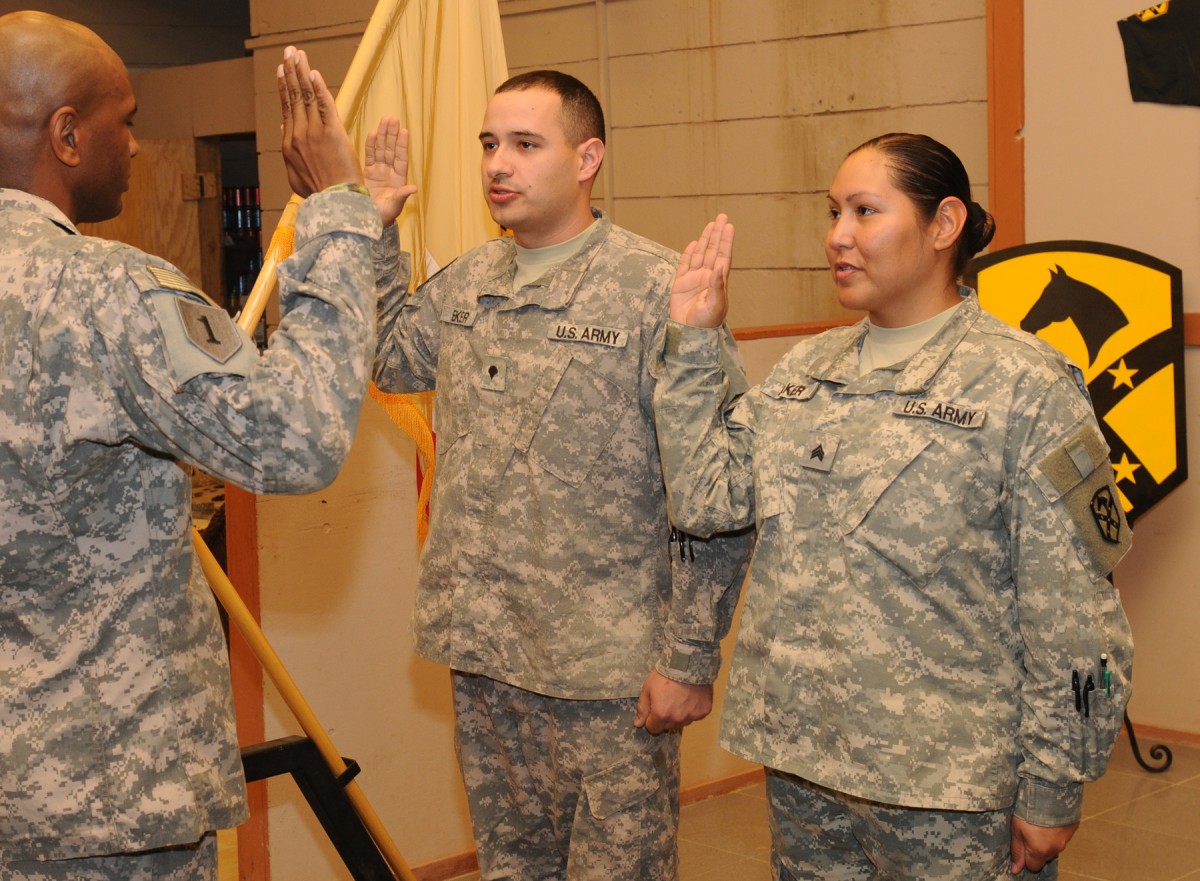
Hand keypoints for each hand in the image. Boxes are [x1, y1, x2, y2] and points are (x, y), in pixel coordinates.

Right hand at [277, 46, 362, 197]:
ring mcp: (314, 133)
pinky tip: (313, 72)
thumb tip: (284, 127)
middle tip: (289, 51)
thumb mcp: (297, 173)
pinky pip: (325, 105)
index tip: (282, 70)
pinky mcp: (332, 134)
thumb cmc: (320, 194)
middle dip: (291, 72)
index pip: (287, 109)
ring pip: (307, 97)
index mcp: (290, 145)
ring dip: (302, 72)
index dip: (285, 88)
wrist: (334, 204)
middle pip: (294, 97)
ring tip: (298, 54)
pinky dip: (319, 88)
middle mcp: (298, 135)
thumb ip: (291, 150)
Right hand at [365, 116, 417, 226]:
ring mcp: (378, 172)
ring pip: (381, 150)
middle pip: (391, 150)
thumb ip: (401, 196)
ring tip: (385, 120)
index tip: (404, 131)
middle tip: (393, 118)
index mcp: (398, 181)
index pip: (401, 159)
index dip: (402, 145)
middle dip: (392, 135)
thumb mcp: (393, 207)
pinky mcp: (366, 173)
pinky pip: (369, 156)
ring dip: (383, 135)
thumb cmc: (381, 217)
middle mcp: (389, 174)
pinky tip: (373, 133)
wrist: (363, 221)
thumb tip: (414, 188)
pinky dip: (371, 145)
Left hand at [633, 671, 713, 733]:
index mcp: (661, 715)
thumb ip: (643, 708)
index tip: (655, 708)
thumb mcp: (648, 689)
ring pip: (682, 722)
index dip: (652, 719)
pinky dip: (692, 709)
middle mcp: (677, 719)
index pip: (653, 728)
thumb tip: (638, 724)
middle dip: (665, 717)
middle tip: (668, 700)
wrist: (688, 663)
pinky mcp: (703, 711)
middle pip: (668, 726)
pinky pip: (695, 715)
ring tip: (680, 697)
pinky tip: (691, 696)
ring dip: (679, 714)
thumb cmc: (665, 674)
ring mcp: (692, 716)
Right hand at [671, 213, 733, 327]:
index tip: (729, 226)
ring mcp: (693, 280)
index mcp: (718, 281)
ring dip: (705, 240)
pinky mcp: (680, 284)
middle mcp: (707, 277)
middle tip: (722, 217)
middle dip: (717, 234)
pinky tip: (693, 243)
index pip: (723, 256)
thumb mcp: (715, 306)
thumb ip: (718, 287)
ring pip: (700, 254)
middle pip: (713, 251)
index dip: (726, 241)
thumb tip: (720, 267)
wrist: (688, 334)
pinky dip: (688, 253)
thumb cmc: (706, 323)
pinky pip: (684, 265)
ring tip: (710, 224)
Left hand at [1010, 816, 1077, 873]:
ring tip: (1039, 823)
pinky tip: (1050, 819)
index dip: (1026, 858)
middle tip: (1030, 831)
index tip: (1022, 846)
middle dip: (1037, 848)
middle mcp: (1055, 849)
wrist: (1048, 792)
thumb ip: (1017, 851)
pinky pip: (1063, 836)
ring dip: (1047, 839)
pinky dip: (1056, 831)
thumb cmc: (1028, 810)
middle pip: (1044, 857)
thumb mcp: (1016, 830)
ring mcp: (1066, 840)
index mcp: (1040, 851)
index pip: (1033, 867)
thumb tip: (1016, 870)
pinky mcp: (1072, 829)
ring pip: (1054, 846)